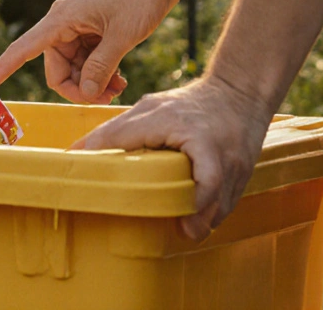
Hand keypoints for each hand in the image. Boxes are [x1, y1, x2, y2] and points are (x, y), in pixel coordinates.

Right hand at [0, 0, 182, 102]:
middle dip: (77, 87)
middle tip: (106, 98)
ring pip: (74, 67)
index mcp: (62, 19)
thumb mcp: (122, 37)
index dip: (2, 67)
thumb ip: (100, 67)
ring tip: (118, 89)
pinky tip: (119, 80)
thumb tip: (85, 93)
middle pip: (56, 68)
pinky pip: (88, 60)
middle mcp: (65, 23)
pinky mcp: (94, 30)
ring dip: (92, 82)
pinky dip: (100, 73)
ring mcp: (80, 26)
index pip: (23, 48)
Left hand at [72, 73, 273, 240]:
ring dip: (205, 219)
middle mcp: (212, 145)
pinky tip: (199, 220)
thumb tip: (77, 152)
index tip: (134, 203)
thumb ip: (116, 132)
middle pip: (208, 185)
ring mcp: (233, 160)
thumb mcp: (149, 109)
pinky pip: (229, 201)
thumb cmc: (187, 104)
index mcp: (183, 126)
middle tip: (180, 229)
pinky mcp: (245, 172)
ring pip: (222, 200)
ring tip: (187, 230)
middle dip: (195, 211)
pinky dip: (214, 214)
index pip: (172, 161)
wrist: (239, 92)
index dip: (149, 184)